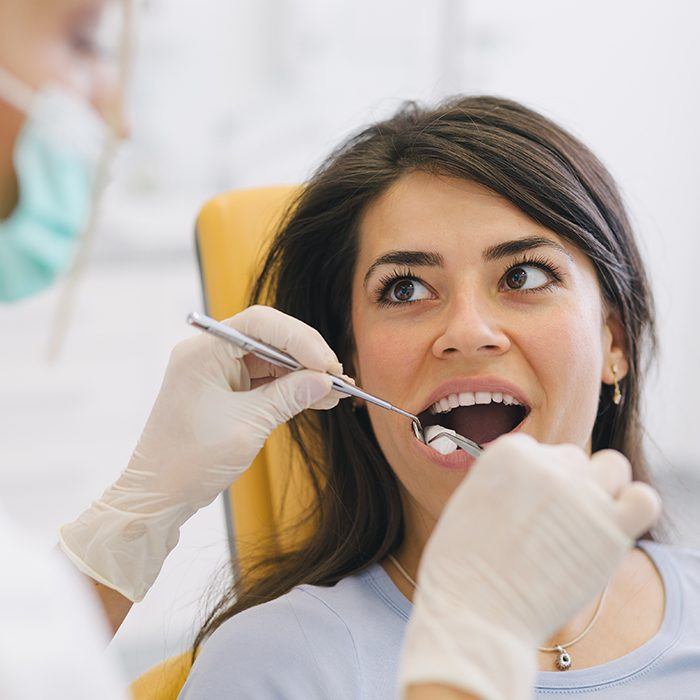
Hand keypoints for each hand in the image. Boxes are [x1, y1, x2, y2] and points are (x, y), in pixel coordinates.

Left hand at [59, 305, 346, 601]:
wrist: (158, 496)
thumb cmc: (189, 461)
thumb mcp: (247, 427)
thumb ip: (288, 397)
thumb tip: (325, 381)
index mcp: (203, 352)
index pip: (260, 325)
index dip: (299, 338)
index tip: (326, 364)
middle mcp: (209, 354)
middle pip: (268, 337)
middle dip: (305, 355)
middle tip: (336, 377)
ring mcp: (216, 371)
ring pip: (270, 358)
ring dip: (303, 373)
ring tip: (335, 391)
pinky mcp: (224, 390)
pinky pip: (264, 379)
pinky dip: (290, 388)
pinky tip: (317, 397)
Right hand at [399, 433, 660, 699]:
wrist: (475, 612)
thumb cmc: (463, 566)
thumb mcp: (470, 501)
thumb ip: (506, 481)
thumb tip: (534, 484)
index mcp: (510, 452)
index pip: (539, 450)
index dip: (533, 482)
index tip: (524, 510)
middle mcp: (548, 465)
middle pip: (573, 460)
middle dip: (564, 486)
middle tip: (549, 526)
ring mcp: (582, 495)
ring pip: (612, 467)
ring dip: (602, 488)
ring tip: (583, 522)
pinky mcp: (612, 530)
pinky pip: (643, 501)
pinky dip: (634, 508)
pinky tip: (613, 529)